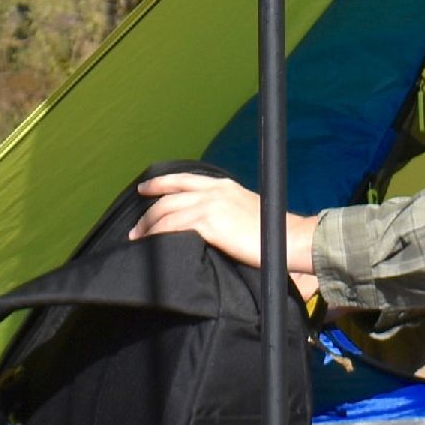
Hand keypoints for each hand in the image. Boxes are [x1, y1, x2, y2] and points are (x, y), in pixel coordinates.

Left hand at [136, 171, 319, 298]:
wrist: (289, 239)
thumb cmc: (271, 234)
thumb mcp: (246, 210)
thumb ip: (225, 210)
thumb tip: (209, 223)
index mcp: (223, 185)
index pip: (183, 180)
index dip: (160, 183)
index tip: (143, 189)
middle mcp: (214, 190)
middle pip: (169, 196)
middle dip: (147, 211)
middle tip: (135, 228)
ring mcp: (210, 205)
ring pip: (166, 212)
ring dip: (147, 226)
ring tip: (138, 239)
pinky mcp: (209, 222)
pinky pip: (172, 227)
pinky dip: (157, 235)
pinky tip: (151, 244)